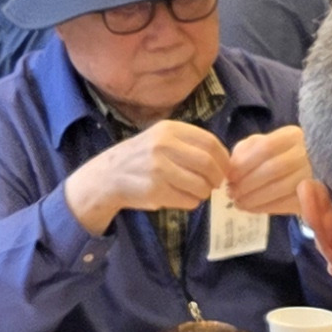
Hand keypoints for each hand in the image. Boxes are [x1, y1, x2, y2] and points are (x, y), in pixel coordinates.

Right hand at [63, 122, 230, 231]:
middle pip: (208, 164)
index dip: (223, 159)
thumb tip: (223, 161)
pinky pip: (188, 200)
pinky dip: (192, 202)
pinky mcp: (155, 190)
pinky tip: (183, 198)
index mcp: (169, 129)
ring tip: (198, 192)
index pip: (210, 143)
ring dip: (205, 192)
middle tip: (215, 184)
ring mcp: (158, 169)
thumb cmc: (141, 157)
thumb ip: (189, 144)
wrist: (108, 176)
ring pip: (200, 185)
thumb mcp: (161, 138)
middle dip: (217, 177)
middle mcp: (164, 146)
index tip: (224, 168)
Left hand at [223, 127, 310, 218]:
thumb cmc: (275, 155)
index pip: (266, 147)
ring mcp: (312, 175)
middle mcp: (306, 153)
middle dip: (247, 183)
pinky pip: (286, 203)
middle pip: (273, 168)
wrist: (304, 171)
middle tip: (231, 193)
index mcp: (292, 136)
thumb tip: (232, 169)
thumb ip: (244, 152)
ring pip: (280, 188)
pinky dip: (264, 207)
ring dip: (254, 198)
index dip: (244, 164)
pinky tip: (251, 208)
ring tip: (238, 202)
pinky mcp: (313, 197)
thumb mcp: (260, 145)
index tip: (230, 176)